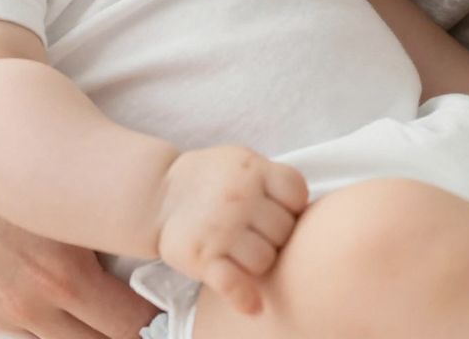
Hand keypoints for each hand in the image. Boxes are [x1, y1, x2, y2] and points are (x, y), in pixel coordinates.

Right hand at [0, 95, 157, 337]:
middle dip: (120, 329)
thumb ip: (100, 220)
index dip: (151, 316)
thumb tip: (143, 236)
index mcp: (62, 271)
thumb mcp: (60, 183)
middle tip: (136, 309)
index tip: (160, 302)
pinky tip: (47, 299)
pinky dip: (37, 321)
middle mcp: (28, 302)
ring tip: (94, 306)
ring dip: (78, 328)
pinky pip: (14, 335)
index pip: (130, 325)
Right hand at [152, 145, 309, 315]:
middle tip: (256, 232)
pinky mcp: (203, 257)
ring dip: (258, 261)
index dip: (292, 206)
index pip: (296, 193)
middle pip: (283, 231)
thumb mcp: (243, 162)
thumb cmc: (212, 179)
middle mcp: (238, 197)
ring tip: (243, 251)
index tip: (278, 209)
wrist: (160, 194)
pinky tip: (252, 305)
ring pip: (265, 260)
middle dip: (274, 235)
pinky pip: (234, 285)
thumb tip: (309, 210)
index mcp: (252, 169)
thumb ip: (273, 179)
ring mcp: (220, 229)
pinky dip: (245, 298)